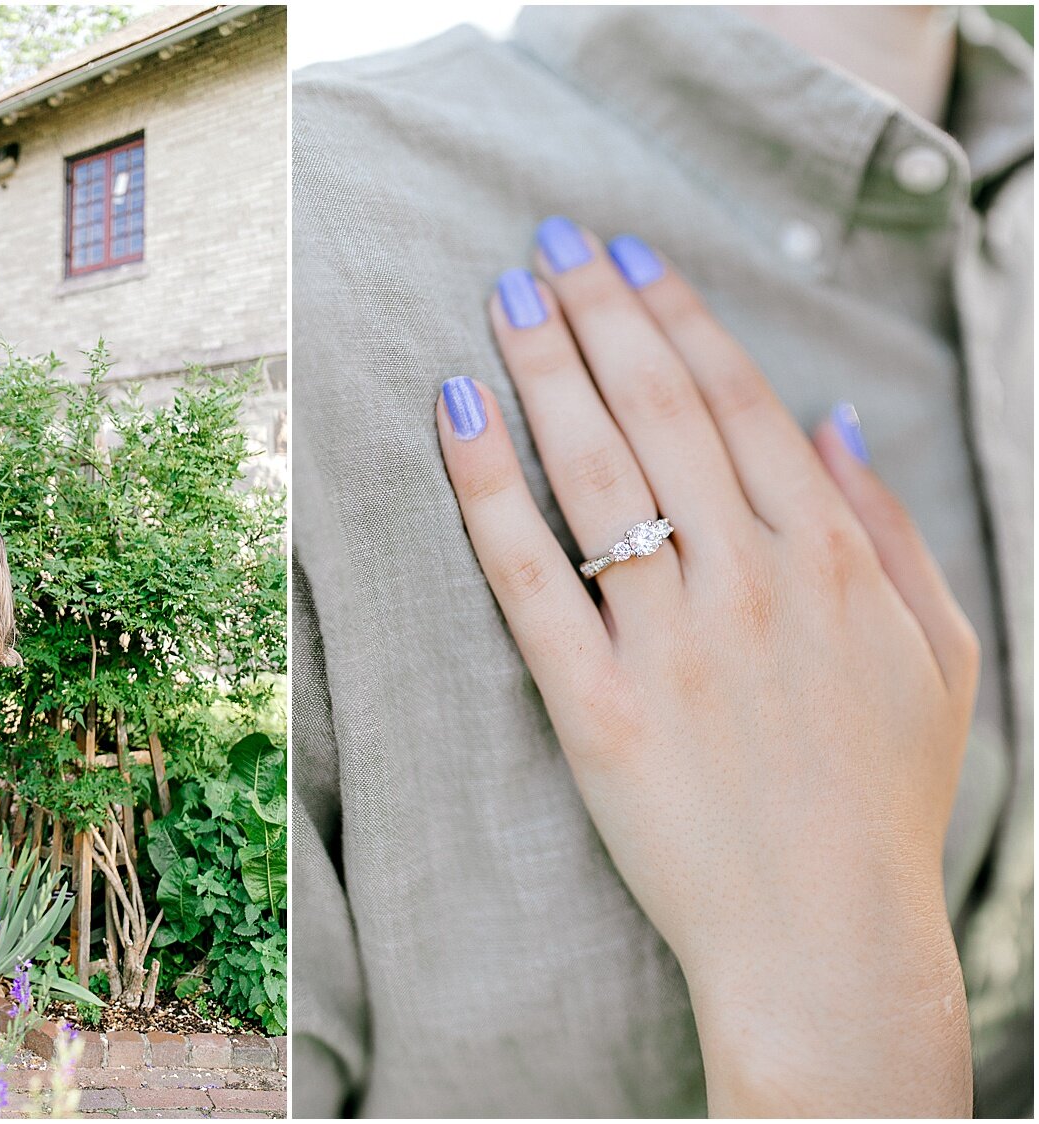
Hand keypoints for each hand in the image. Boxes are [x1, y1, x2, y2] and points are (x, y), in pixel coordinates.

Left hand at [436, 220, 976, 1114]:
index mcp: (834, 558)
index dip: (676, 316)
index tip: (627, 257)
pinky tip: (454, 412)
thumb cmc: (878, 801)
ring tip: (502, 298)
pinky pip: (528, 573)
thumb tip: (837, 419)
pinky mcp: (597, 706)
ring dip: (544, 368)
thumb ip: (892, 529)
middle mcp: (752, 580)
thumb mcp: (938, 655)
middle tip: (546, 246)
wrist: (826, 943)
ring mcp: (671, 641)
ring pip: (594, 470)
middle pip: (660, 411)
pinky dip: (486, 487)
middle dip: (600, 313)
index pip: (739, 401)